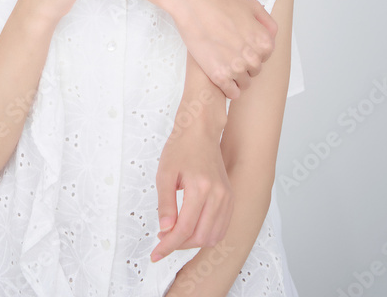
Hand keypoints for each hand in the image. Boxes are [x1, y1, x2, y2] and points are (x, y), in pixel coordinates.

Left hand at [151, 122, 232, 262]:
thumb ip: (165, 203)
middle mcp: (218, 195)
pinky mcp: (230, 198)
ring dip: (193, 243)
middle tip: (163, 240)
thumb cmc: (180, 148)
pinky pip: (221, 228)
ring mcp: (227, 197)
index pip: (184, 229)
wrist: (199, 132)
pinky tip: (192, 230)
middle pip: (199, 237)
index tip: (156, 253)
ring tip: (176, 235)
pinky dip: (207, 236)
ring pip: (212, 236)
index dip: (168, 245)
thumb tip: (165, 230)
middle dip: (179, 245)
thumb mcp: (164, 173)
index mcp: (200, 188)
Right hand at [175, 0, 276, 98]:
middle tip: (228, 53)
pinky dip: (228, 89)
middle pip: (254, 71)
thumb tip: (271, 35)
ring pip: (244, 83)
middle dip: (244, 64)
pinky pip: (232, 93)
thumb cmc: (220, 2)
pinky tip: (221, 78)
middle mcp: (254, 57)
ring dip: (236, 77)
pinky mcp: (220, 76)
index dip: (251, 51)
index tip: (239, 46)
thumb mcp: (251, 5)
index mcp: (264, 42)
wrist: (195, 6)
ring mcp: (237, 68)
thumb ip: (267, 22)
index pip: (264, 57)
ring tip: (223, 64)